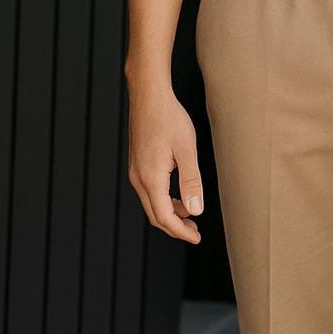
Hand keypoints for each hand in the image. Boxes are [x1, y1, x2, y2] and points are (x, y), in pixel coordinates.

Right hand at [126, 83, 203, 243]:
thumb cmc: (169, 118)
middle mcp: (139, 178)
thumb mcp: (186, 149)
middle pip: (155, 215)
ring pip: (152, 204)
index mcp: (151, 178)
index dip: (180, 231)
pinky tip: (179, 195)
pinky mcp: (138, 164)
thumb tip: (196, 210)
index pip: (164, 217)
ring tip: (190, 214)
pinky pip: (150, 191)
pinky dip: (164, 200)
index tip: (196, 237)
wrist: (149, 96)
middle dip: (175, 226)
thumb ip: (191, 181)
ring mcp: (136, 171)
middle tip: (195, 231)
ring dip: (170, 213)